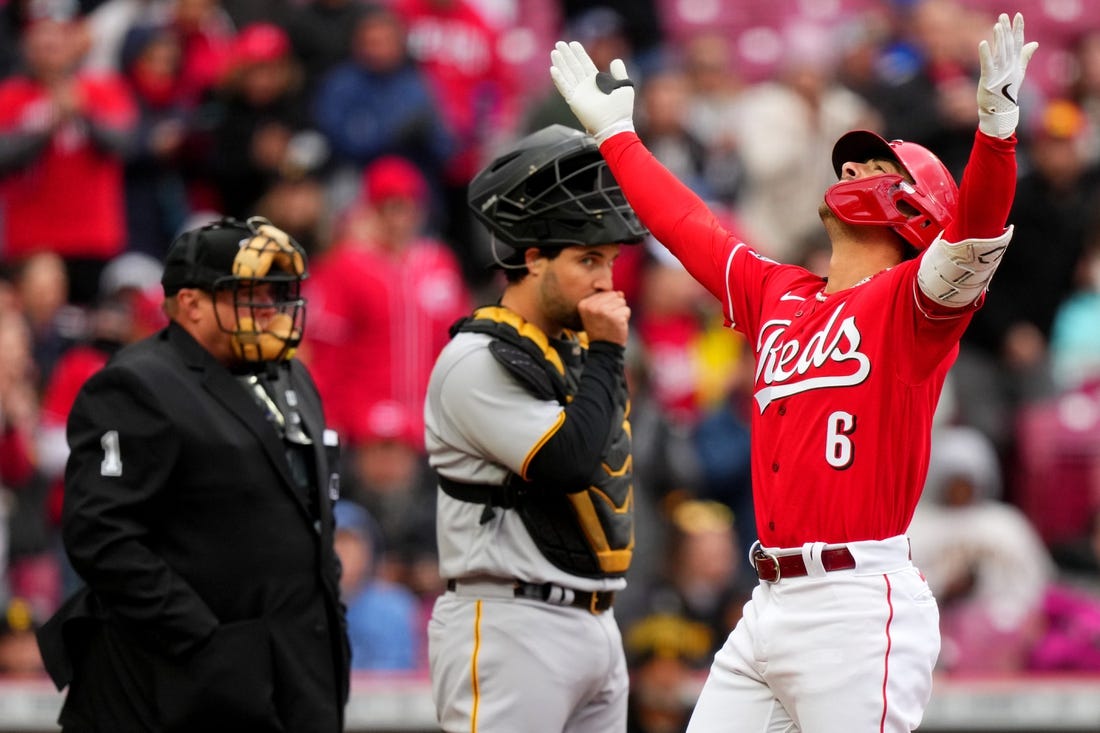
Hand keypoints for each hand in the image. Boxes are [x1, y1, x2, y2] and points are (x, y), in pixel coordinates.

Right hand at [550, 41, 635, 144]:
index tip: (573, 43)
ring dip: (560, 63)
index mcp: (597, 82)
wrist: (614, 125)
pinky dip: (558, 79)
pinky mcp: (574, 101)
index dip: (579, 54)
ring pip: (567, 75)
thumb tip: (616, 60)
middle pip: (574, 67)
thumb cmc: (621, 109)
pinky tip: (552, 69)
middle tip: (560, 44)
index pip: (585, 64)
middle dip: (567, 55)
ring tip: (554, 52)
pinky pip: (564, 88)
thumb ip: (620, 73)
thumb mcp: (624, 86)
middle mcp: (586, 86)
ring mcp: (579, 94)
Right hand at [577, 290, 629, 345]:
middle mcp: (593, 307)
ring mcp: (604, 312)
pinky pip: (627, 310)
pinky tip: (617, 327)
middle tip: (608, 321)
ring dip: (620, 313)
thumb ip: (607, 300)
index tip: (601, 318)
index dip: (607, 305)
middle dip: (615, 307)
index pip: (605, 293)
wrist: (603, 349)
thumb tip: (620, 293)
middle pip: (614, 295)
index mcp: (584, 304)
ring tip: (612, 323)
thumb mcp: (598, 313)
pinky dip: (625, 319)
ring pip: (622, 302)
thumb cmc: (601, 330)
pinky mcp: (616, 318)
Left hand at [977, 12, 1037, 138]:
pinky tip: (983, 42)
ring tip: (997, 25)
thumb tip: (1034, 43)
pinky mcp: (988, 79)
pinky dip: (985, 53)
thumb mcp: (1018, 72)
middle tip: (1004, 16)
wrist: (999, 111)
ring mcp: (999, 73)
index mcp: (1015, 63)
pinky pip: (987, 64)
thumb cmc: (1006, 91)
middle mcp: (1009, 66)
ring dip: (999, 39)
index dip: (1018, 29)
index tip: (1018, 16)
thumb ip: (1024, 56)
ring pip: (1000, 52)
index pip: (1018, 43)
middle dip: (1007, 30)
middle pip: (1008, 45)